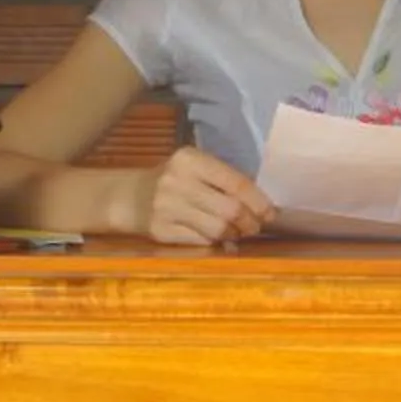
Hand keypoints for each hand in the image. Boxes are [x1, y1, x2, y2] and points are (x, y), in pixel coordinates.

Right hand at [139, 146, 273, 244]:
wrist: (129, 197)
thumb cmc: (172, 181)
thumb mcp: (194, 168)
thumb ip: (223, 180)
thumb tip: (261, 206)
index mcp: (189, 159)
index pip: (235, 182)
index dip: (258, 201)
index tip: (271, 213)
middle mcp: (177, 181)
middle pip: (229, 209)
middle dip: (249, 222)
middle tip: (254, 227)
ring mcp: (166, 207)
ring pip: (217, 229)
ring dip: (233, 234)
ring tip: (236, 233)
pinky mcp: (161, 230)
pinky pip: (200, 241)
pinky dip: (214, 242)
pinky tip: (216, 238)